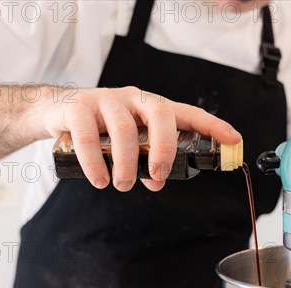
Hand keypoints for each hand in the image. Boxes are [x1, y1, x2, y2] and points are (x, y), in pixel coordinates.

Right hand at [34, 86, 241, 191]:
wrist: (57, 110)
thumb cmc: (102, 128)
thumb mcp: (130, 140)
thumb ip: (146, 157)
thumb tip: (158, 180)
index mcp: (153, 107)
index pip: (188, 113)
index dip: (213, 126)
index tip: (234, 140)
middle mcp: (134, 98)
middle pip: (161, 115)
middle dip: (165, 149)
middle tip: (159, 178)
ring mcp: (106, 99)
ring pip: (124, 130)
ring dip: (127, 164)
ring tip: (123, 186)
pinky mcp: (79, 107)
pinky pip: (88, 137)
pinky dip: (94, 163)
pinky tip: (99, 180)